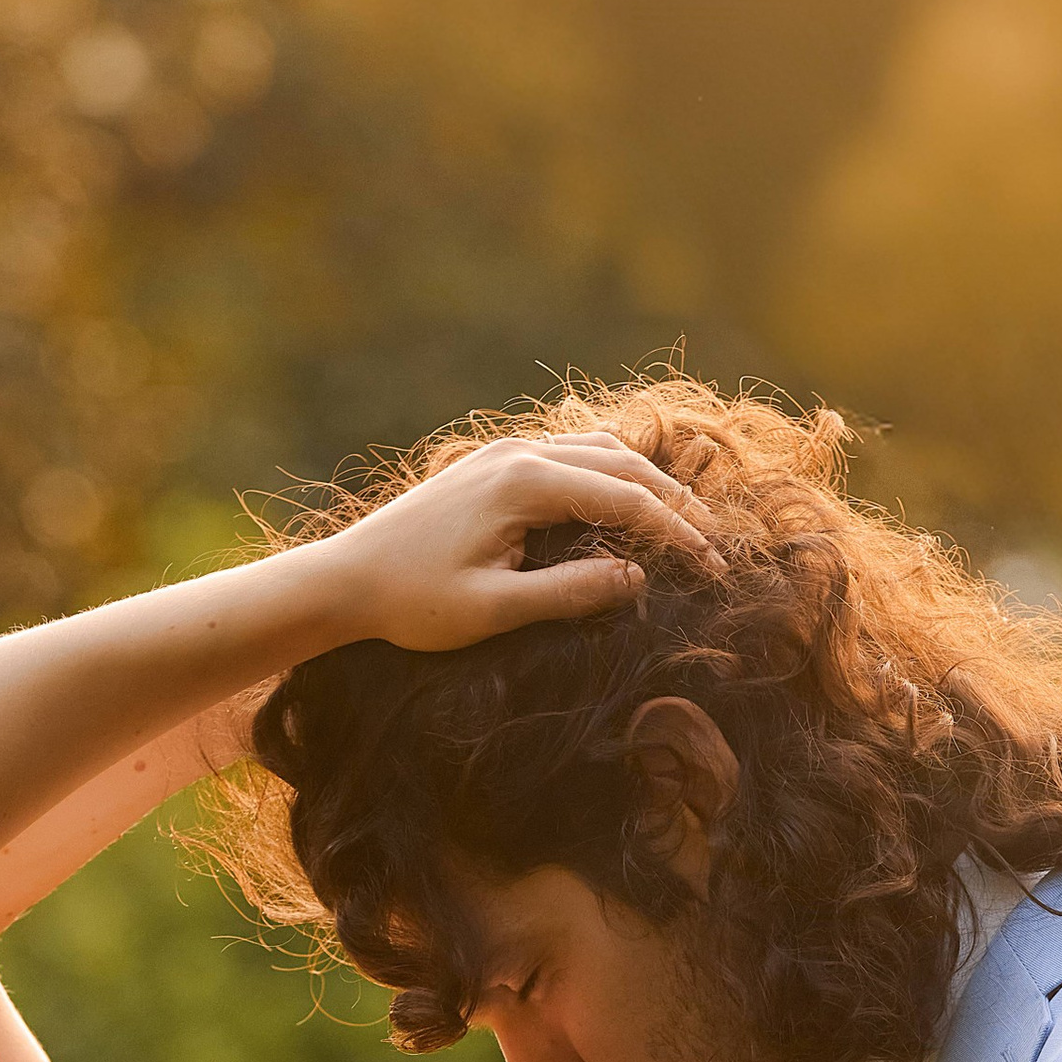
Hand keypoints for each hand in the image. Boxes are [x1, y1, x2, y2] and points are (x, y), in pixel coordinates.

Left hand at [311, 432, 720, 652]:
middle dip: (675, 504)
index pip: (625, 499)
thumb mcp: (495, 611)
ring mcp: (506, 451)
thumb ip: (570, 593)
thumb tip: (639, 581)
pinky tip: (626, 503)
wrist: (346, 578)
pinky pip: (571, 454)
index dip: (677, 534)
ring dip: (646, 484)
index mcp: (524, 482)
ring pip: (600, 451)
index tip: (715, 568)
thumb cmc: (414, 603)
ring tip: (683, 523)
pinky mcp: (495, 462)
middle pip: (622, 465)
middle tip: (716, 546)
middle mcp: (520, 452)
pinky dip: (611, 475)